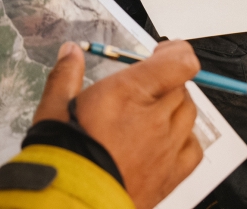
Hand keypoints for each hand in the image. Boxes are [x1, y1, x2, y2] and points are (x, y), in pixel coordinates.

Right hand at [34, 41, 202, 208]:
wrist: (72, 203)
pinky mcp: (171, 175)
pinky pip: (194, 148)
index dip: (176, 52)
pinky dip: (185, 139)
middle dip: (164, 83)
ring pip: (189, 114)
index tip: (161, 53)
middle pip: (180, 87)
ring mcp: (167, 147)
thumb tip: (71, 52)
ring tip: (149, 116)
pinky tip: (165, 141)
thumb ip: (65, 75)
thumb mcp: (53, 109)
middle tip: (142, 90)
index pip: (180, 62)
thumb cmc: (64, 158)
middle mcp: (155, 118)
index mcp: (130, 93)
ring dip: (174, 108)